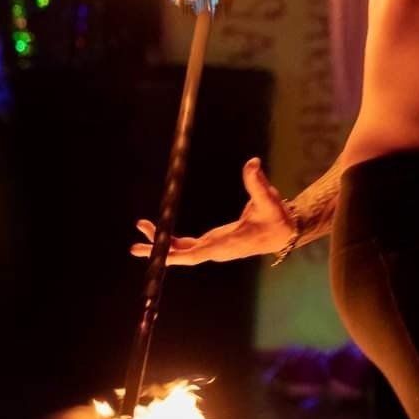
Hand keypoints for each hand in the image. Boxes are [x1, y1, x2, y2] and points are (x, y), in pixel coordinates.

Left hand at [131, 157, 292, 267]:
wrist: (282, 234)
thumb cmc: (275, 218)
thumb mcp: (269, 200)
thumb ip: (258, 183)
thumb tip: (252, 163)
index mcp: (229, 244)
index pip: (200, 253)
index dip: (180, 254)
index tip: (162, 253)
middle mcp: (217, 250)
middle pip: (184, 255)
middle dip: (160, 250)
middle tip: (136, 246)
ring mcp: (213, 248)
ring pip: (182, 251)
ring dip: (161, 244)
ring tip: (138, 235)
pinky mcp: (211, 243)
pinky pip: (187, 246)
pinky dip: (171, 241)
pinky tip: (158, 234)